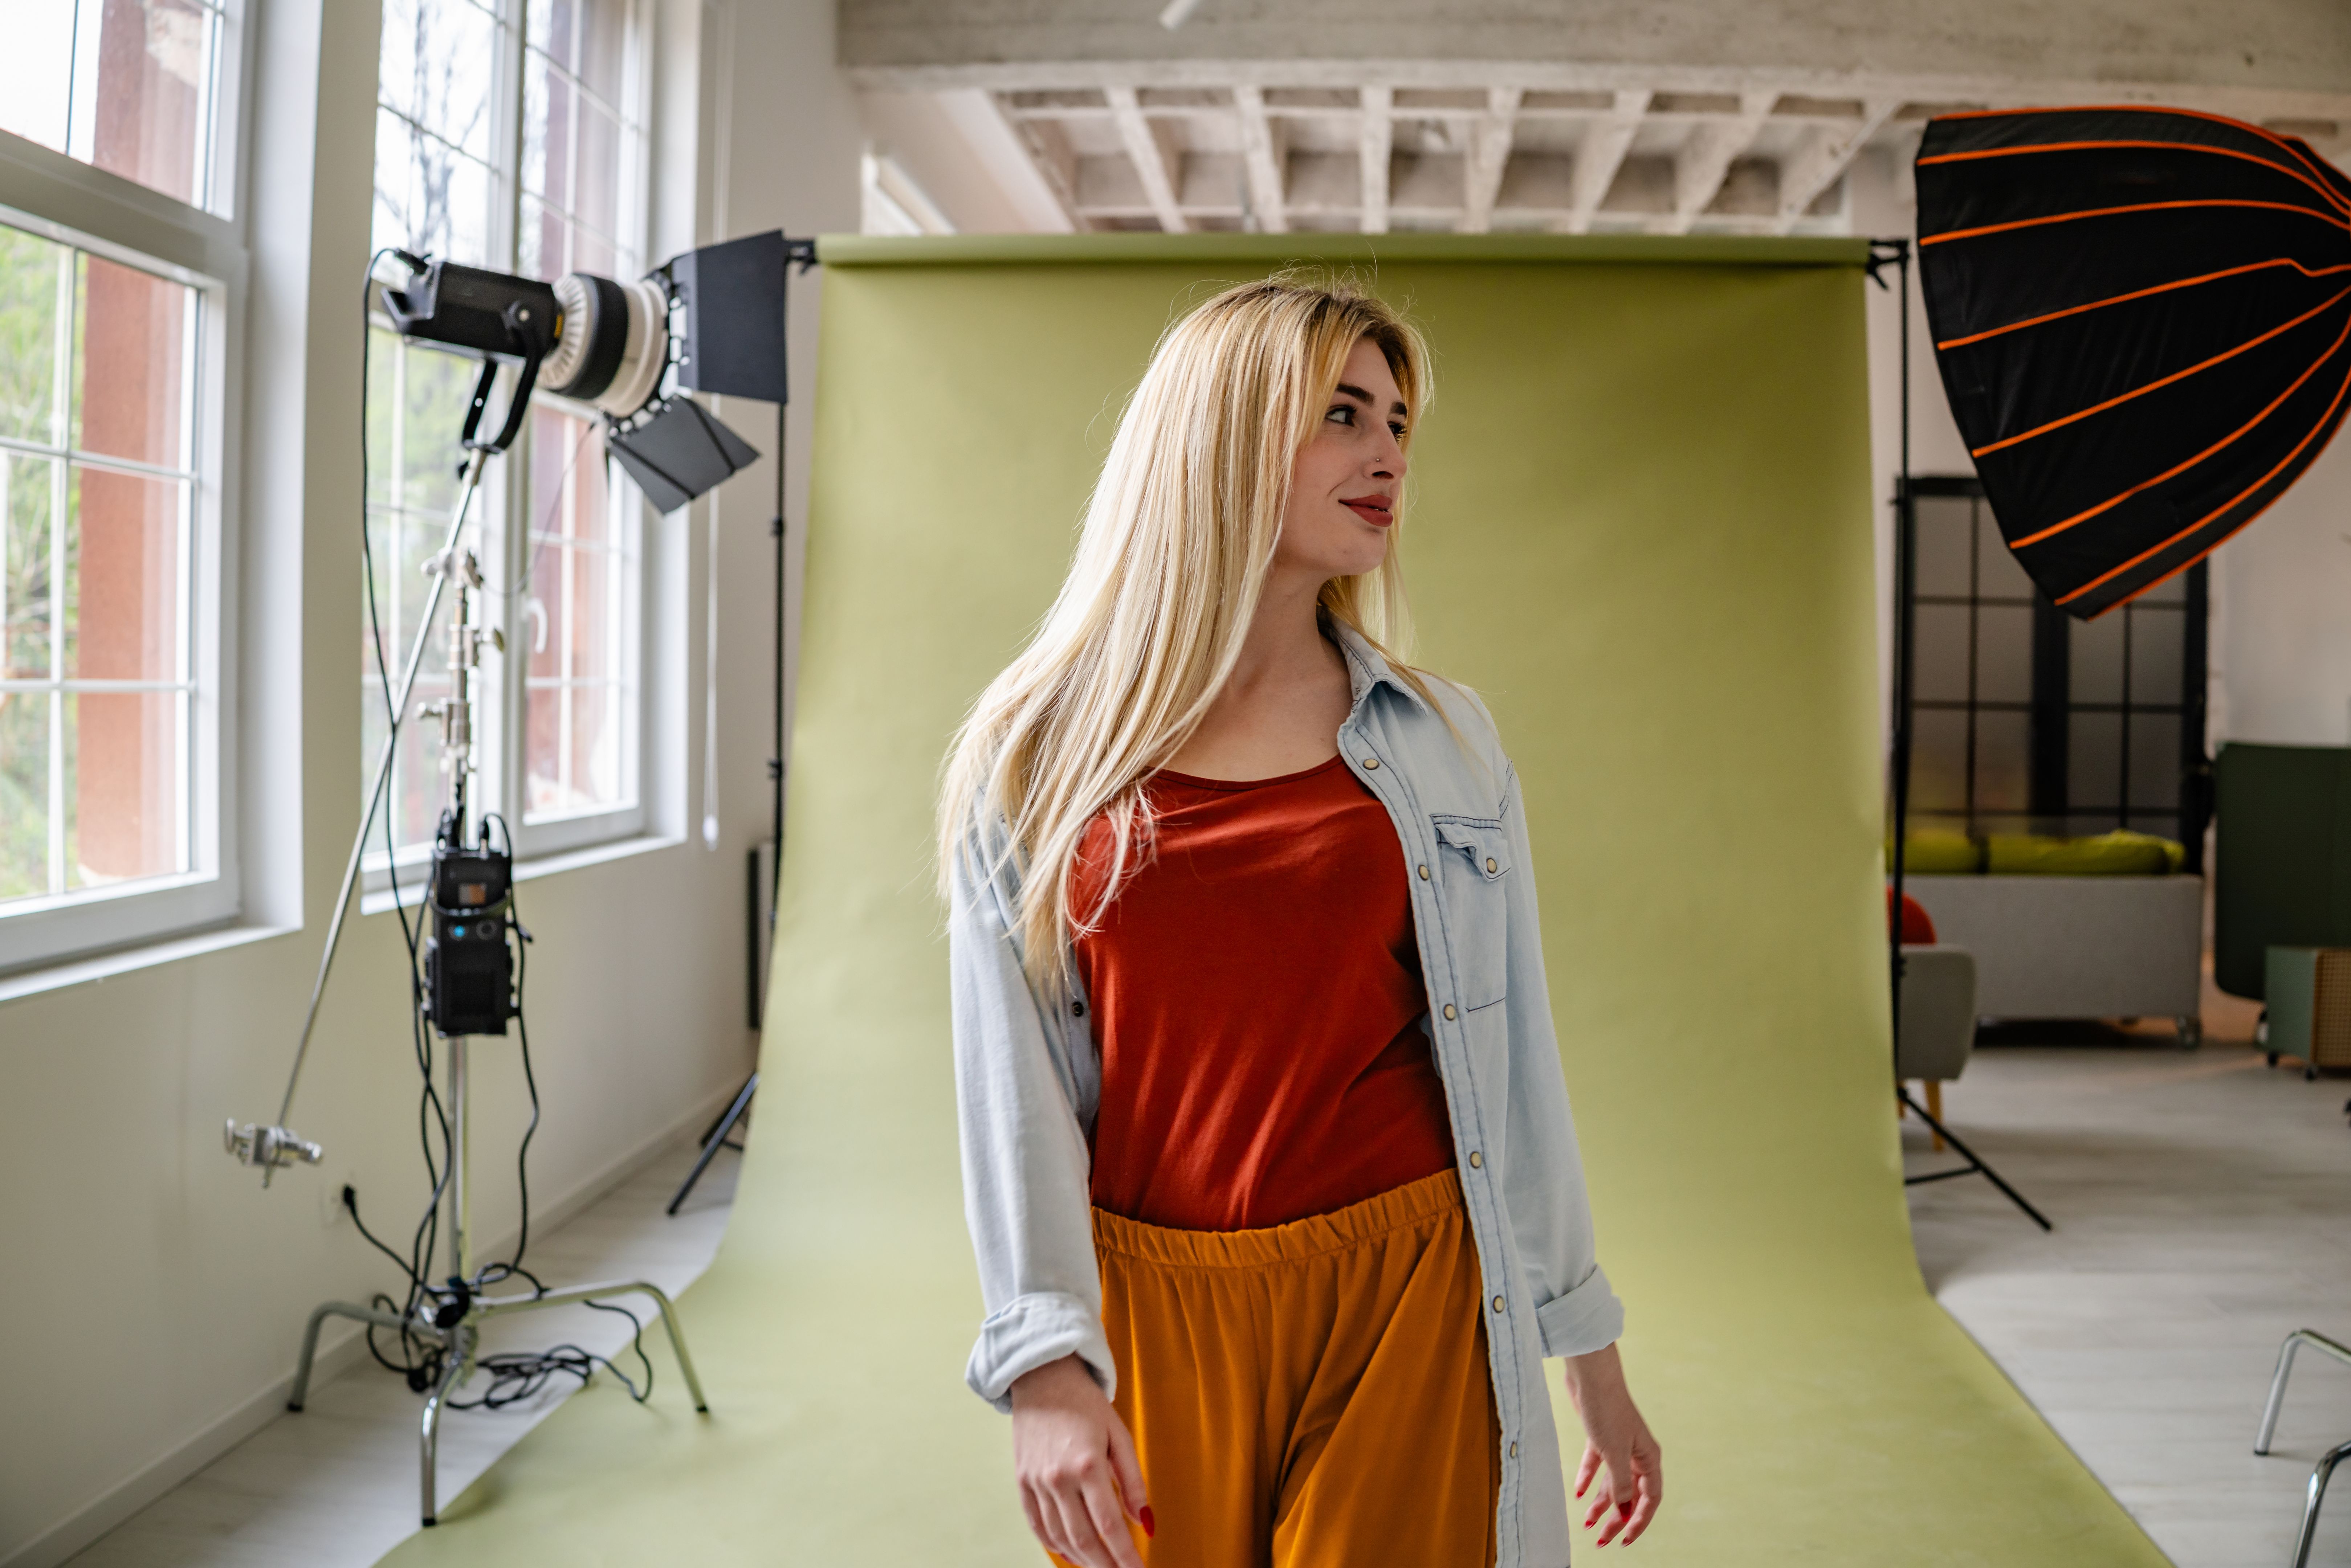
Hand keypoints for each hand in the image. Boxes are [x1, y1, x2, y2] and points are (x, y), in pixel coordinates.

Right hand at [1009, 1354, 1151, 1567]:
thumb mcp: (1119, 1435)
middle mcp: (1059, 1478)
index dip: (1125, 1555)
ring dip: (1083, 1560)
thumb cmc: (1085, 1403)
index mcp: (1088, 1464)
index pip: (1110, 1525)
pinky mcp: (1022, 1481)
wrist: (1042, 1376)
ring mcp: (1037, 1481)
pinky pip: (1037, 1525)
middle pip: (1084, 1539)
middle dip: (1105, 1565)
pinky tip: (1071, 1555)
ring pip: (1060, 1537)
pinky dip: (1055, 1545)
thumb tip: (1144, 1520)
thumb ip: (1132, 1479)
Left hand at [1562, 1343, 1661, 1547]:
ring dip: (1601, 1502)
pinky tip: (1578, 1492)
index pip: (1649, 1498)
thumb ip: (1621, 1485)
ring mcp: (1619, 1445)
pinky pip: (1597, 1465)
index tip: (1624, 1539)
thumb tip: (1625, 1513)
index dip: (1639, 1521)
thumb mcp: (1614, 1453)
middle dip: (1617, 1519)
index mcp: (1648, 1458)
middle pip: (1630, 1494)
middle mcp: (1637, 1453)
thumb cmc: (1607, 1410)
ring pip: (1612, 1482)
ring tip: (1586, 1522)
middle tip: (1601, 1539)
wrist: (1590, 1374)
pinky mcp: (1600, 1436)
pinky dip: (1588, 1478)